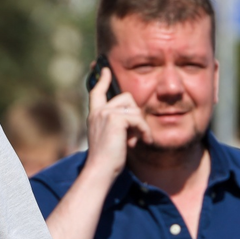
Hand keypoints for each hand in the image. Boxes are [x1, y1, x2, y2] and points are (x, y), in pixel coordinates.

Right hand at [83, 65, 150, 180]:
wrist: (100, 170)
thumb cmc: (108, 160)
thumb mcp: (112, 138)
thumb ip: (119, 125)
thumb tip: (134, 118)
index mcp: (95, 115)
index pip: (97, 92)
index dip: (102, 79)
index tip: (105, 68)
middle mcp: (98, 112)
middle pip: (126, 97)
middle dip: (135, 114)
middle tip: (134, 135)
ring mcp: (105, 114)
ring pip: (134, 109)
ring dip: (140, 125)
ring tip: (137, 141)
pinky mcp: (115, 119)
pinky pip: (138, 119)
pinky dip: (144, 131)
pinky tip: (144, 141)